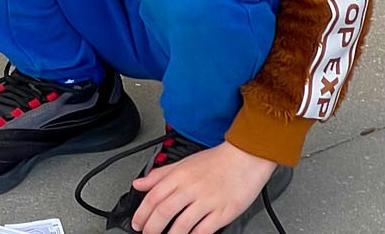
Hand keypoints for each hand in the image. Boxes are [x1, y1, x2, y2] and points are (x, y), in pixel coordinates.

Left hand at [131, 141, 276, 233]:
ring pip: (182, 224)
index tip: (137, 223)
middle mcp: (191, 188)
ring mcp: (208, 201)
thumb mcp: (183, 163)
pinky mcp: (224, 212)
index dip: (141, 214)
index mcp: (179, 176)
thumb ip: (159, 175)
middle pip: (163, 212)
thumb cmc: (217, 161)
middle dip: (151, 228)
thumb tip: (139, 184)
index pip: (153, 198)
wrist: (247, 157)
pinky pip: (204, 229)